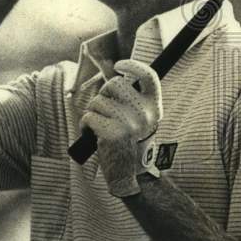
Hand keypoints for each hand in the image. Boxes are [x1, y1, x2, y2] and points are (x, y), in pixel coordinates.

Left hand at [80, 59, 163, 196]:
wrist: (131, 174)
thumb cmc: (131, 143)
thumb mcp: (141, 119)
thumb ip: (133, 100)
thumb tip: (115, 80)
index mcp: (154, 107)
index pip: (149, 76)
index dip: (133, 66)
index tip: (120, 66)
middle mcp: (144, 113)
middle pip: (115, 84)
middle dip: (104, 94)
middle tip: (106, 111)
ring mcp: (129, 123)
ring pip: (98, 101)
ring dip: (93, 112)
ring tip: (101, 127)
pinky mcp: (112, 133)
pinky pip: (89, 117)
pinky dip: (86, 125)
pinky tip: (93, 135)